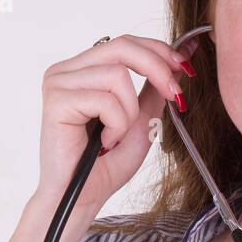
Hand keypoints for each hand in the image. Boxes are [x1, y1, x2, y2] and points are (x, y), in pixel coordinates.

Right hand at [35, 30, 198, 213]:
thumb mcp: (142, 119)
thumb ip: (155, 88)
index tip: (185, 66)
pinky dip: (116, 125)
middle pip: (122, 47)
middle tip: (176, 94)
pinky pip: (105, 99)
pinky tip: (104, 142)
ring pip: (118, 75)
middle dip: (157, 69)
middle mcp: (67, 71)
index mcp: (84, 71)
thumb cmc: (106, 164)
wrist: (83, 198)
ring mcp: (58, 83)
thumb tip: (180, 59)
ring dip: (129, 113)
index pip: (125, 43)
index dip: (158, 50)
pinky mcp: (56, 100)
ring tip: (116, 137)